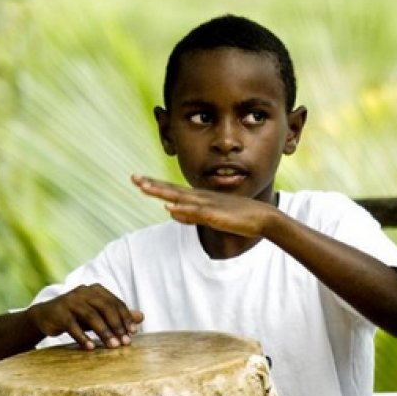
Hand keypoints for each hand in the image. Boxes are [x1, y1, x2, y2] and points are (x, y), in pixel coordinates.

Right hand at [28, 284, 143, 349]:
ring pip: (91, 316)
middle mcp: (84, 291)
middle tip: (125, 342)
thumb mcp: (98, 314)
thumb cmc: (77, 315)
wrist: (45, 316)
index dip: (126, 317)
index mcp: (96, 290)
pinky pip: (73, 326)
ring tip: (113, 346)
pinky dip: (83, 337)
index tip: (134, 332)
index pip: (115, 303)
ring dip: (104, 332)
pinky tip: (91, 347)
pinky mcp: (58, 313)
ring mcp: (70, 301)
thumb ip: (118, 315)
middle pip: (106, 308)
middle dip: (117, 326)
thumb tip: (141, 317)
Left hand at [132, 175, 273, 236]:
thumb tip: (169, 212)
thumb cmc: (239, 216)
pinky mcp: (216, 216)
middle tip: (133, 178)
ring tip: (144, 188)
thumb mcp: (210, 217)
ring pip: (181, 199)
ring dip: (162, 193)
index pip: (173, 190)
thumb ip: (189, 215)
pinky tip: (170, 208)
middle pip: (172, 191)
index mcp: (200, 198)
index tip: (139, 179)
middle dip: (152, 185)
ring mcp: (209, 206)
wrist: (264, 217)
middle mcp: (201, 199)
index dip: (155, 184)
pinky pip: (196, 213)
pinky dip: (182, 210)